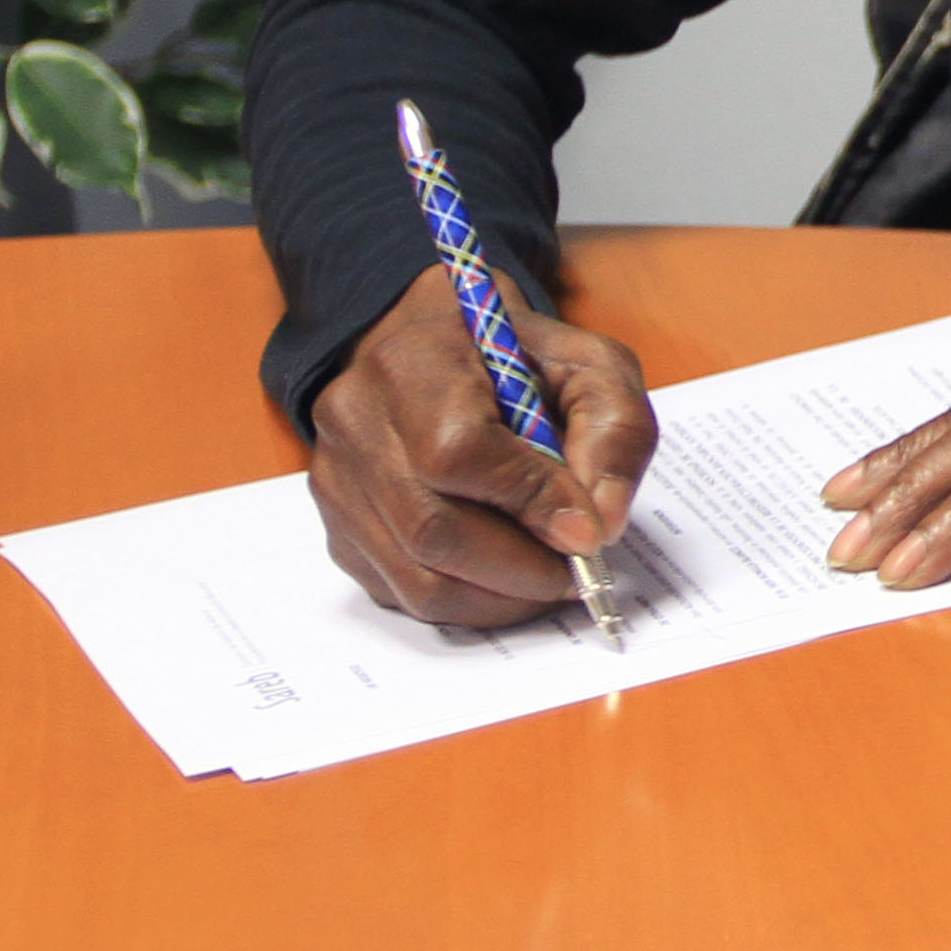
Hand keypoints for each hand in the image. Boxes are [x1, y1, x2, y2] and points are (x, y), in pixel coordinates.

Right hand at [306, 262, 654, 626]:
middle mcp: (356, 422)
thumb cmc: (517, 358)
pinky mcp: (338, 529)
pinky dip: (466, 602)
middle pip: (432, 530)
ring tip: (549, 579)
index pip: (458, 452)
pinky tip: (505, 579)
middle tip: (578, 573)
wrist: (432, 348)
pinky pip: (399, 592)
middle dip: (521, 569)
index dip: (530, 502)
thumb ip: (614, 431)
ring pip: (415, 577)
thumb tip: (600, 526)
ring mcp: (336, 481)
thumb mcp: (590, 365)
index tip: (589, 532)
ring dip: (499, 598)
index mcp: (415, 364)